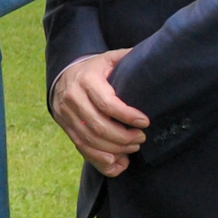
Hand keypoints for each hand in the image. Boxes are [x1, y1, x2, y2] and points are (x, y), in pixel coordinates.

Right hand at [50, 48, 148, 175]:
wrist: (63, 75)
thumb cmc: (95, 69)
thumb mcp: (109, 59)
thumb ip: (127, 58)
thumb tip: (155, 56)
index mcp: (86, 80)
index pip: (107, 103)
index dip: (127, 116)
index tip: (145, 122)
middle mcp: (72, 98)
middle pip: (98, 126)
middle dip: (124, 137)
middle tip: (141, 138)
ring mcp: (66, 115)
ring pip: (90, 141)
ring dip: (115, 149)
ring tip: (133, 147)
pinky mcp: (66, 128)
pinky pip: (82, 149)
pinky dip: (101, 160)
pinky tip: (118, 162)